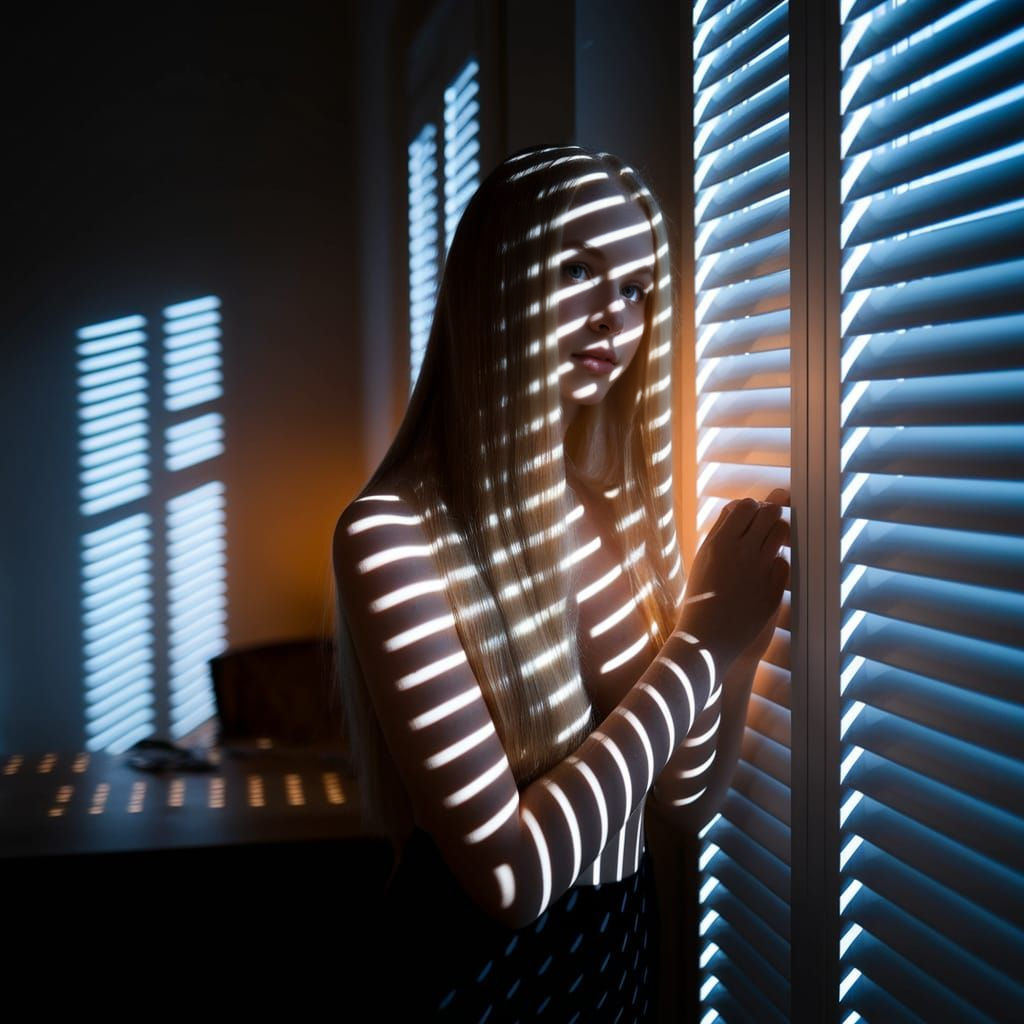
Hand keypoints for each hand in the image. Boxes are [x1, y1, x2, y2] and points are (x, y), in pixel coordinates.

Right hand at [677, 488, 789, 666]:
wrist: (707, 636)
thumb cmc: (700, 595)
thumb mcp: (702, 558)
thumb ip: (720, 530)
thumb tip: (738, 507)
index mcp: (720, 543)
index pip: (746, 505)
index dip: (750, 508)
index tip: (749, 517)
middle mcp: (742, 553)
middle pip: (770, 512)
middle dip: (770, 514)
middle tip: (765, 524)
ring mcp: (761, 571)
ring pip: (782, 533)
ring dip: (776, 534)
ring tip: (766, 546)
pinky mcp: (774, 589)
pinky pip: (783, 563)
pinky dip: (776, 564)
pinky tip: (764, 574)